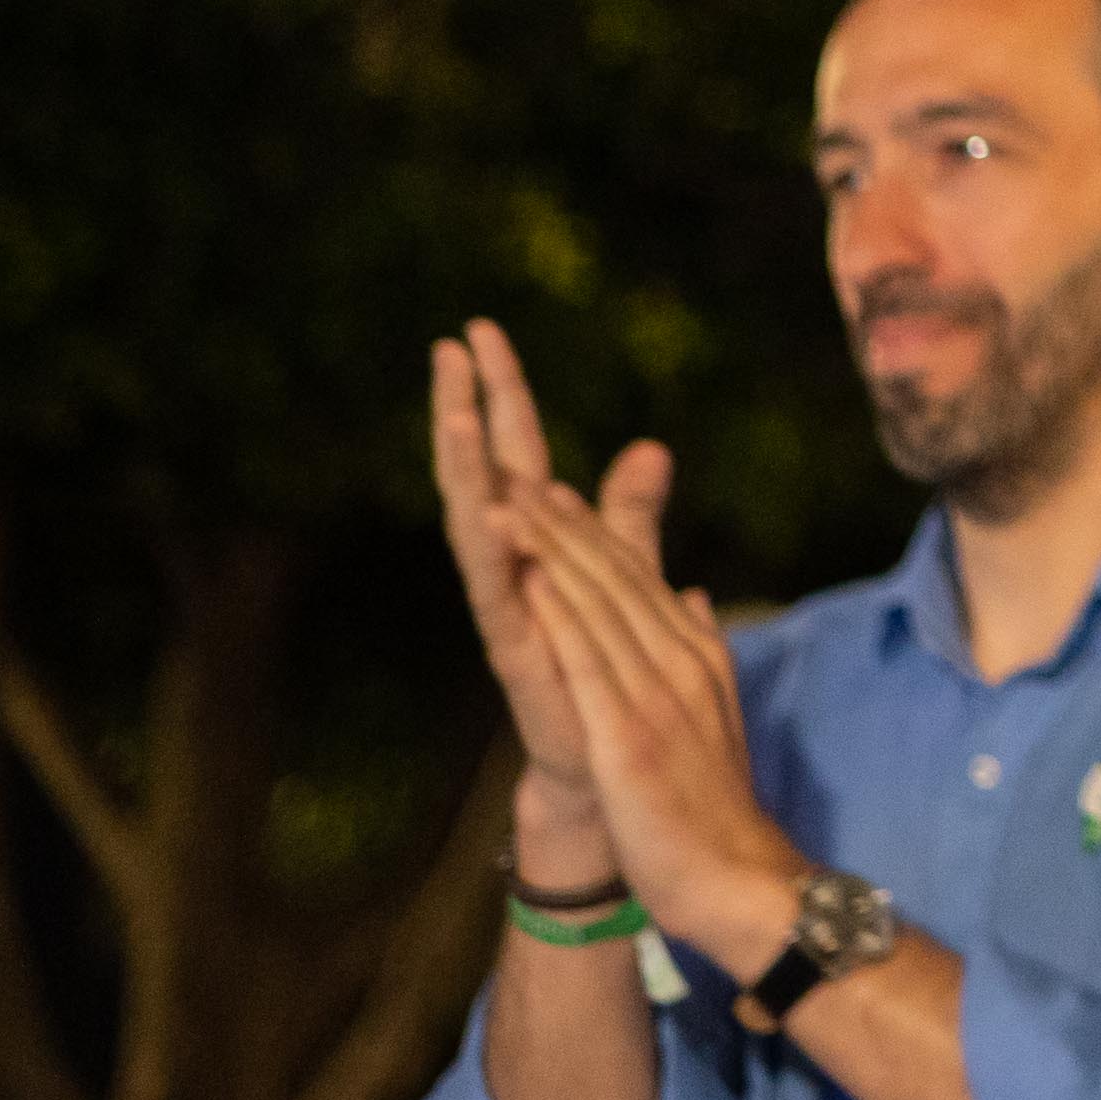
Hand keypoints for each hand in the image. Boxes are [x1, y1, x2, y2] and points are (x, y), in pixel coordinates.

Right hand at [431, 320, 675, 875]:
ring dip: (466, 467)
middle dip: (469, 408)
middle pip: (487, 472)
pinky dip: (491, 550)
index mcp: (541, 541)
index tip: (482, 330)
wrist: (609, 770)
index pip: (519, 450)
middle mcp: (515, 565)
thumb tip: (649, 445)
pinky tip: (487, 509)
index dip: (503, 392)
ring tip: (456, 410)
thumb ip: (630, 514)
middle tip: (451, 345)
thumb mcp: (628, 574)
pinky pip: (497, 590)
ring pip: (477, 521)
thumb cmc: (609, 671)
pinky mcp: (520, 648)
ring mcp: (510, 604)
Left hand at [500, 483, 807, 978]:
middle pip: (615, 578)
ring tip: (510, 504)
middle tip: (516, 473)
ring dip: (552, 550)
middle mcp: (680, 662)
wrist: (741, 880)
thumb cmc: (716, 809)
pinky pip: (588, 662)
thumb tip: (689, 593)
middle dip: (564, 523)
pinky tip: (531, 579)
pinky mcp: (630, 735)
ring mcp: (656, 696)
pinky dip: (559, 614)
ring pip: (598, 606)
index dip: (590, 531)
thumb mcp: (711, 714)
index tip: (550, 488)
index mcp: (696, 656)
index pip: (638, 580)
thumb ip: (697, 649)